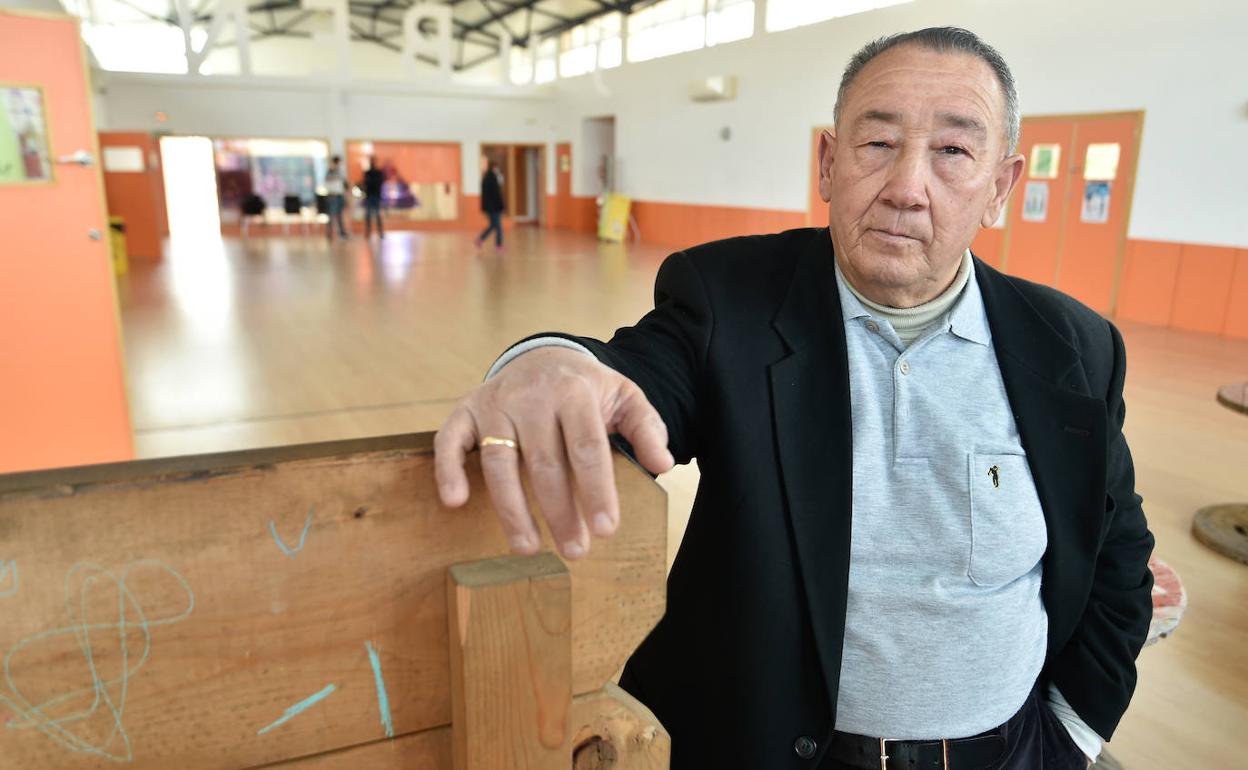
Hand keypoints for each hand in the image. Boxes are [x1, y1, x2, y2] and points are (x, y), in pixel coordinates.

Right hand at [435, 347, 674, 559]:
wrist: (543, 354)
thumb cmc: (586, 389)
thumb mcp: (624, 397)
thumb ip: (646, 427)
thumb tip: (663, 464)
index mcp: (573, 392)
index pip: (586, 448)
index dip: (596, 490)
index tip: (607, 529)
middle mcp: (531, 397)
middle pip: (545, 463)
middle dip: (560, 511)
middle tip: (575, 551)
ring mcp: (495, 404)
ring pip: (499, 462)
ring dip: (511, 508)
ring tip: (527, 548)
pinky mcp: (466, 411)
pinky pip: (449, 440)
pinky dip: (448, 469)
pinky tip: (455, 501)